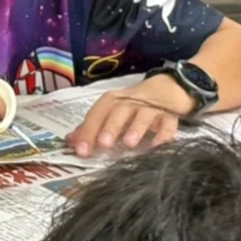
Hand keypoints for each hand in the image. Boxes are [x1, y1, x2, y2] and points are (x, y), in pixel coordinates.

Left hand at [66, 78, 189, 157]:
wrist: (168, 89)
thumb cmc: (133, 106)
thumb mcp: (112, 113)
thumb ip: (93, 127)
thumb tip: (71, 142)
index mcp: (113, 101)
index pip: (97, 113)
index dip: (88, 130)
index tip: (81, 151)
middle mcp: (130, 101)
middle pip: (119, 111)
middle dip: (111, 127)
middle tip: (104, 144)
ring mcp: (151, 107)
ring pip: (143, 115)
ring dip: (136, 128)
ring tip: (129, 144)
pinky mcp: (170, 115)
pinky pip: (168, 123)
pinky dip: (164, 133)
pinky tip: (158, 145)